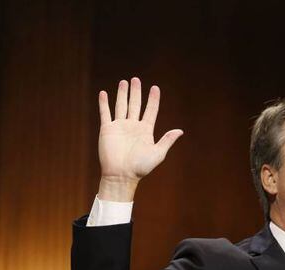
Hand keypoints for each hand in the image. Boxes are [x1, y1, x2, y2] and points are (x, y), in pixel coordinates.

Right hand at [97, 77, 182, 199]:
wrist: (121, 175)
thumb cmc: (140, 167)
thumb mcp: (158, 153)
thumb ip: (167, 140)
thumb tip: (180, 131)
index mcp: (145, 131)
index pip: (150, 111)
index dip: (153, 99)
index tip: (155, 88)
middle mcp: (133, 126)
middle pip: (135, 105)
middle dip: (136, 92)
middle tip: (136, 79)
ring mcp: (120, 126)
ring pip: (121, 106)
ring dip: (122, 94)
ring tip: (124, 82)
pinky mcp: (107, 129)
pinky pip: (105, 113)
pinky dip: (104, 103)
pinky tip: (104, 93)